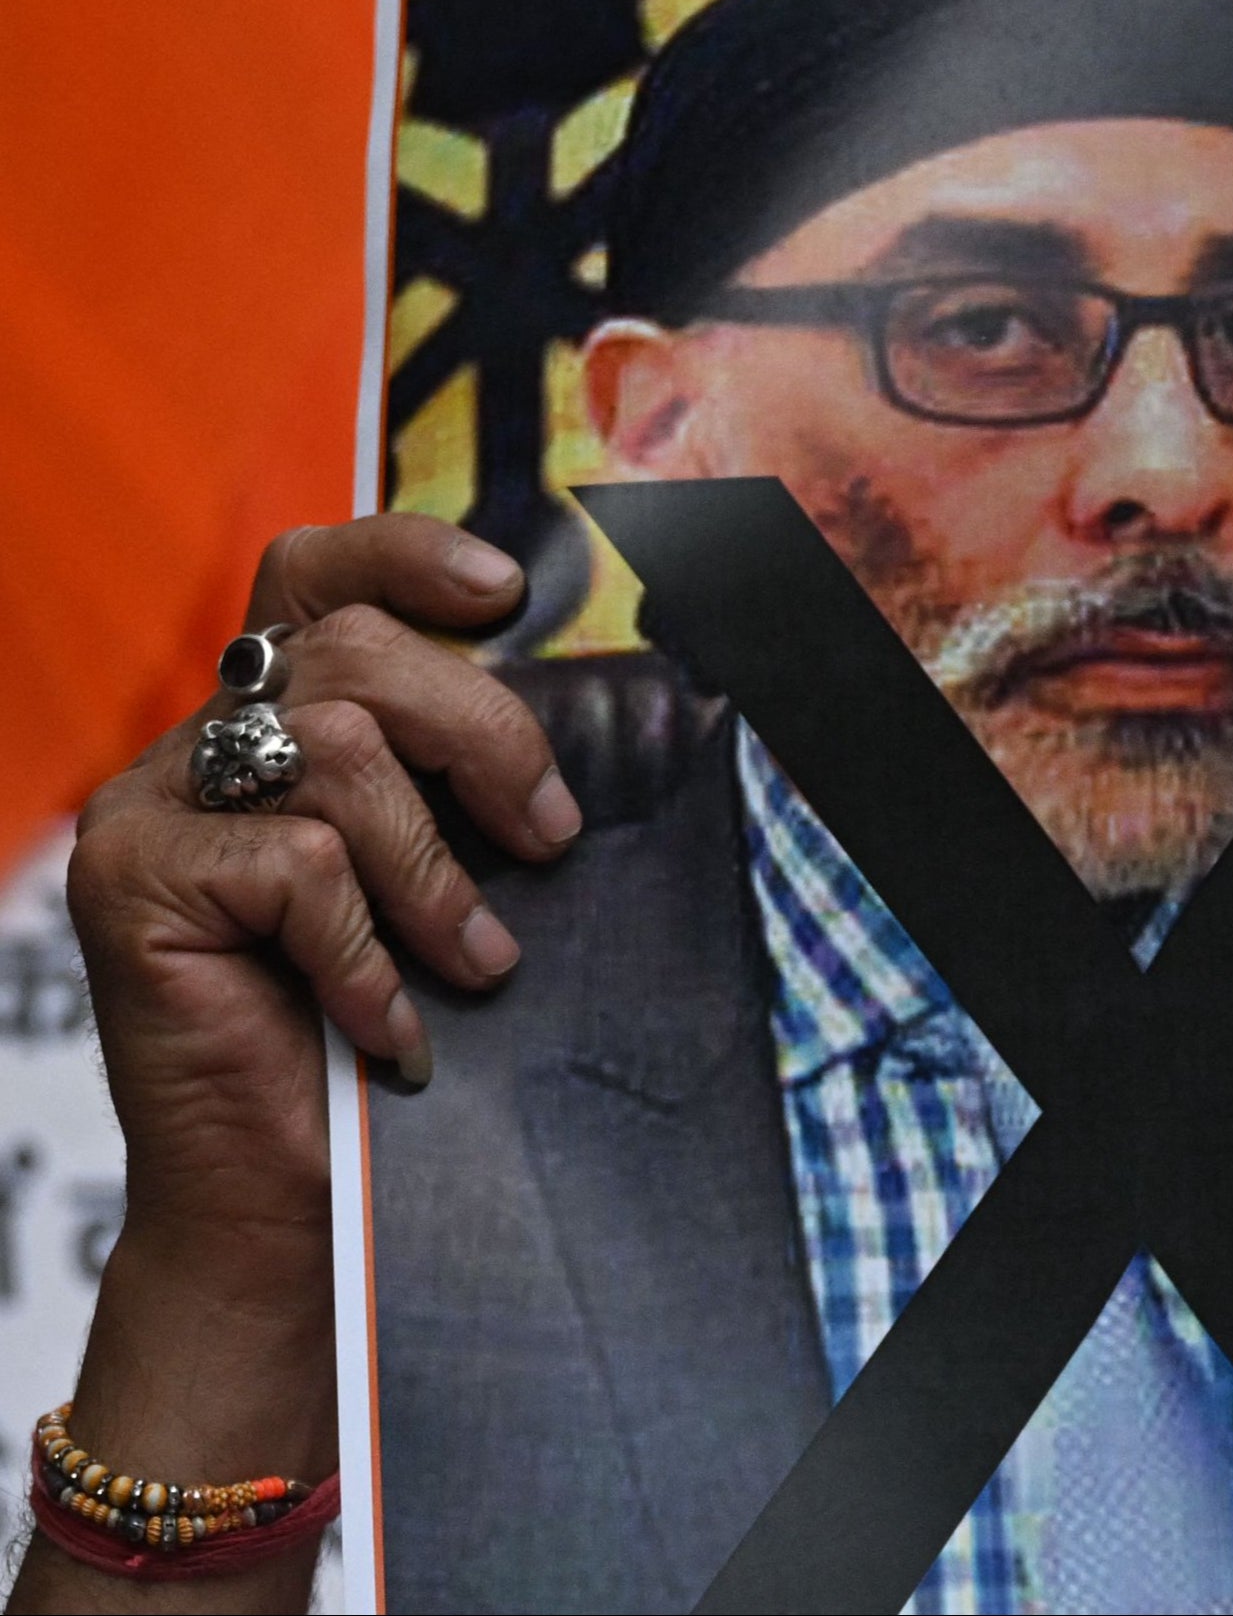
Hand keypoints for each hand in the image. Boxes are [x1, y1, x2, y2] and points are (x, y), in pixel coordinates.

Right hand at [12, 517, 571, 1615]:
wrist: (288, 1202)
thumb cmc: (380, 1034)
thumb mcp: (435, 879)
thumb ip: (456, 783)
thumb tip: (577, 714)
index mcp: (269, 725)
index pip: (314, 578)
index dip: (404, 553)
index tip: (504, 588)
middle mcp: (196, 749)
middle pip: (351, 653)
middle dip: (482, 732)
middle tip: (548, 835)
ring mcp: (151, 811)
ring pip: (334, 752)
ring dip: (435, 869)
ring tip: (475, 964)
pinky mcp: (133, 884)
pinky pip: (298, 865)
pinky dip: (369, 952)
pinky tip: (391, 1027)